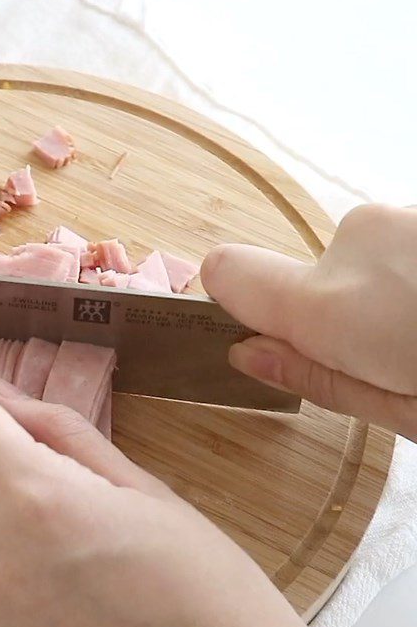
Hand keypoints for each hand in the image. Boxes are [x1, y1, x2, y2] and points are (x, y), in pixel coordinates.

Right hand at [201, 204, 416, 439]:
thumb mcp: (402, 411)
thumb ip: (315, 375)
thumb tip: (246, 354)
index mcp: (333, 307)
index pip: (228, 272)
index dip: (229, 300)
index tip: (255, 330)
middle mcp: (356, 244)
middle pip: (312, 276)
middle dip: (343, 310)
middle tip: (399, 355)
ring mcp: (400, 215)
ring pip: (365, 259)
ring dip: (391, 289)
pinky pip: (400, 242)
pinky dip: (416, 271)